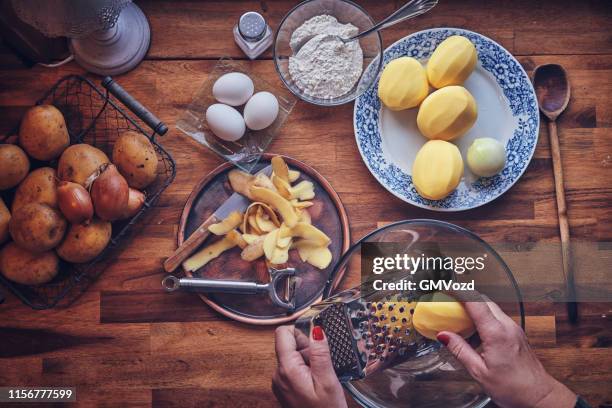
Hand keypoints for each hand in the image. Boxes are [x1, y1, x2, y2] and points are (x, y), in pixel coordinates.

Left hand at [272, 325, 346, 407]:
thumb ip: (320, 353)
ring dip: (309, 360)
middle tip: (321, 366)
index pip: (283, 333)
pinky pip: (294, 368)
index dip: (300, 332)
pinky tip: (316, 382)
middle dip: (308, 348)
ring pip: (293, 356)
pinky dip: (306, 369)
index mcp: (287, 369)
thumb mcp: (327, 380)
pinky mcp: (285, 386)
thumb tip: (316, 329)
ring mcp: (280, 381)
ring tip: (320, 377)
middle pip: (289, 344)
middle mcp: (278, 374)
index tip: (315, 341)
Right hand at [437, 301, 576, 407]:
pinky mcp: (515, 332)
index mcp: (496, 333)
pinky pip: (496, 316)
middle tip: (448, 300)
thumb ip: (460, 350)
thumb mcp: (479, 371)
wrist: (539, 395)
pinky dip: (482, 316)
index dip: (459, 291)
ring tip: (458, 315)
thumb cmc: (513, 387)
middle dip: (465, 296)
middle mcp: (507, 326)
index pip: (475, 302)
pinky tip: (474, 329)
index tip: (446, 289)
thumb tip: (444, 336)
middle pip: (483, 300)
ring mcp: (513, 328)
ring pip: (490, 307)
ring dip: (474, 306)